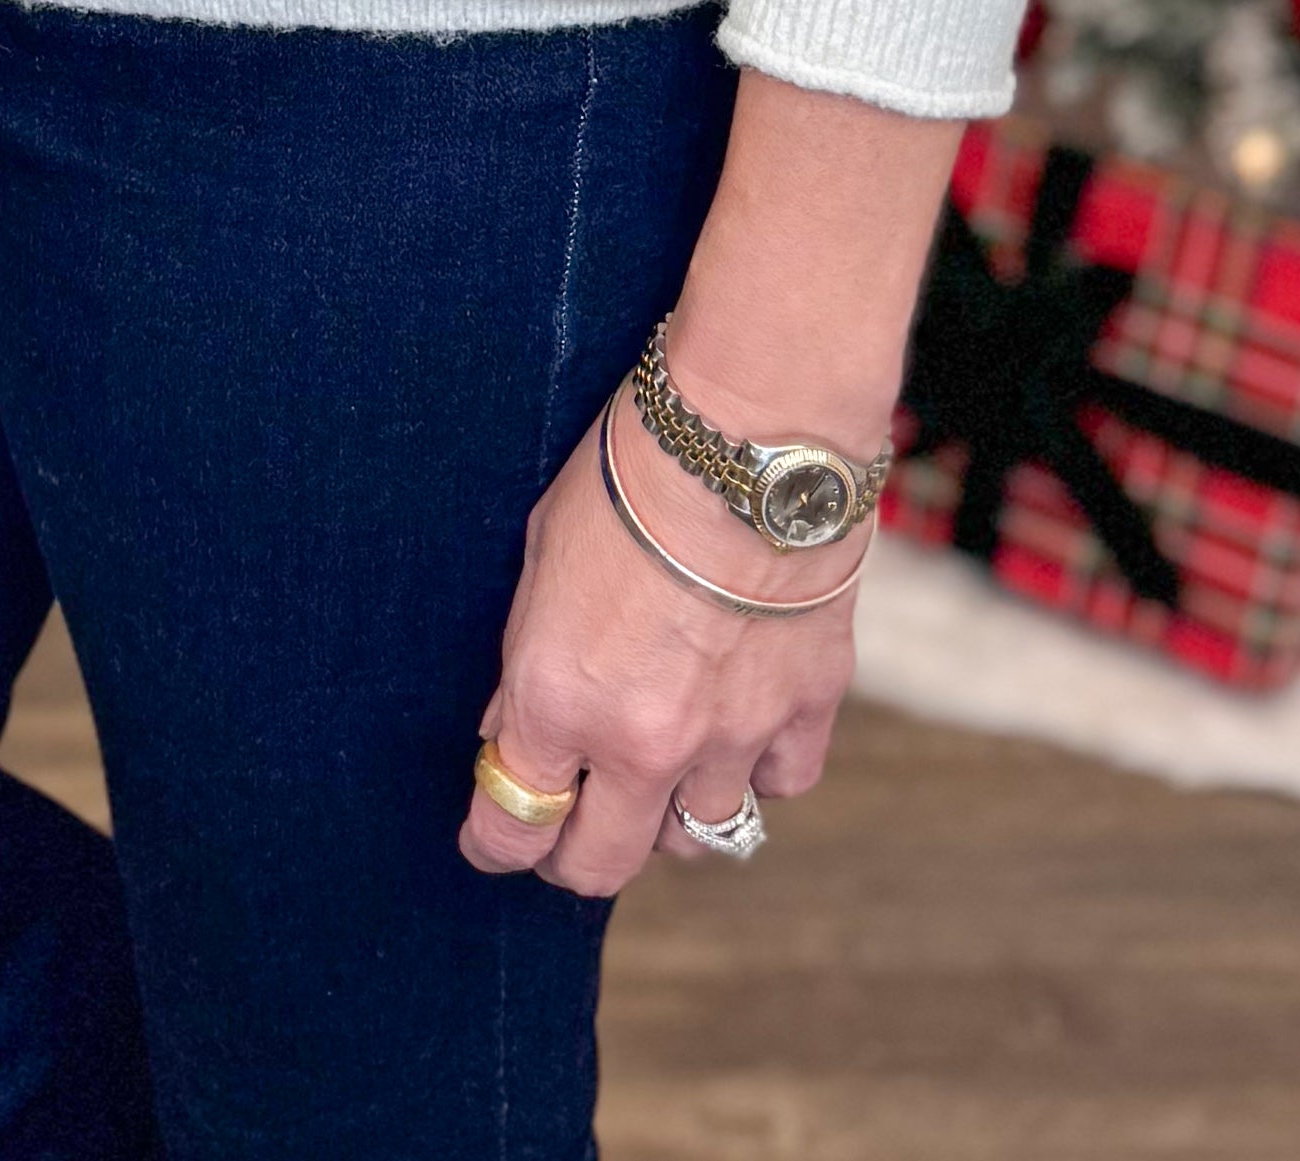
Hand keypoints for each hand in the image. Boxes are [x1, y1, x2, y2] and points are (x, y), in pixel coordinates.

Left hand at [457, 396, 862, 894]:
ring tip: (661, 762)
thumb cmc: (627, 473)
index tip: (491, 836)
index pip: (512, 829)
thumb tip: (510, 728)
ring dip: (671, 810)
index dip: (493, 842)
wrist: (747, 434)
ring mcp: (733, 735)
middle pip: (601, 865)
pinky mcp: (807, 708)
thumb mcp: (540, 559)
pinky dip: (759, 769)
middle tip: (570, 820)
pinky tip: (742, 725)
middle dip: (574, 853)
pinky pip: (781, 783)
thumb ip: (526, 662)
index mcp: (560, 702)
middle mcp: (644, 742)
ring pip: (700, 838)